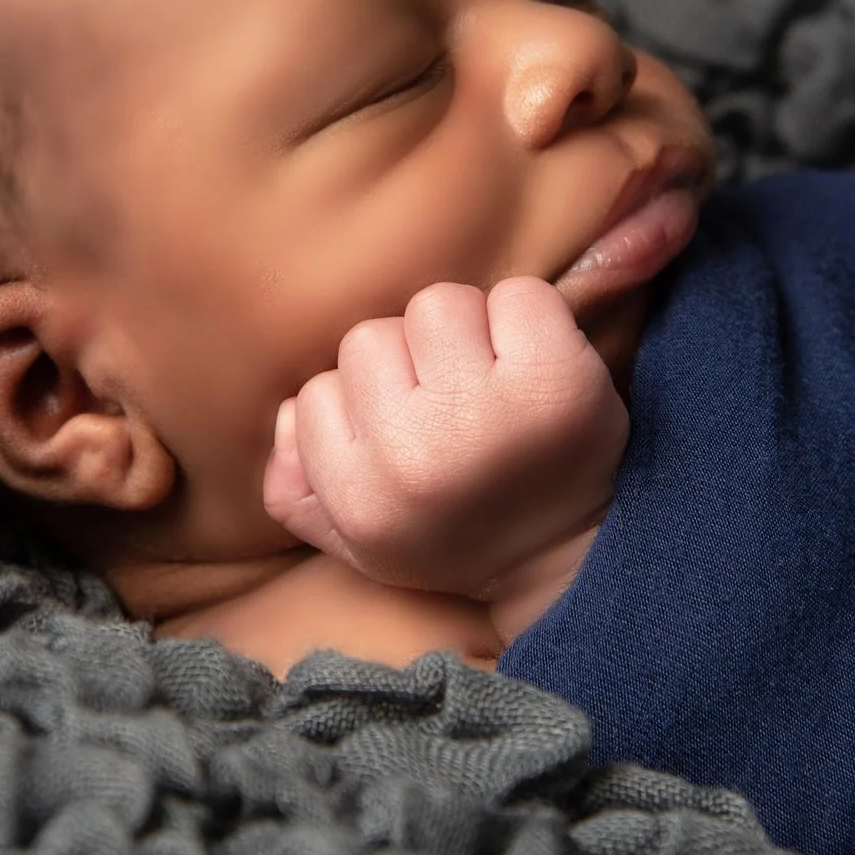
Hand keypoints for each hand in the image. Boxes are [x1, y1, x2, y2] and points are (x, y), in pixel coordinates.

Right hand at [261, 275, 626, 596]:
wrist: (570, 559)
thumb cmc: (456, 535)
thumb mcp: (359, 545)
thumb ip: (295, 492)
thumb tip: (283, 415)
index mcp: (363, 504)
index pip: (314, 394)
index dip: (361, 407)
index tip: (405, 437)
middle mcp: (418, 460)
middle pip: (369, 338)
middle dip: (407, 362)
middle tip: (452, 407)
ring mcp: (488, 416)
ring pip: (437, 304)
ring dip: (464, 330)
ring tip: (492, 381)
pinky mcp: (557, 380)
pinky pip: (518, 294)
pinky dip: (527, 316)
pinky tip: (534, 366)